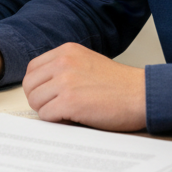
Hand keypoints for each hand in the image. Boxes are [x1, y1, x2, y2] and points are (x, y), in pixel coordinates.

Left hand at [23, 43, 146, 131]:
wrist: (141, 94)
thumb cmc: (119, 84)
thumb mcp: (88, 62)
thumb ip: (65, 67)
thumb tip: (42, 85)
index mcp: (67, 51)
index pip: (32, 69)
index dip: (37, 85)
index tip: (48, 95)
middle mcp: (63, 62)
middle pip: (30, 85)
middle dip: (39, 100)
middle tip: (55, 107)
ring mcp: (66, 81)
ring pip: (35, 101)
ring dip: (48, 111)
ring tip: (67, 112)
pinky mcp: (70, 101)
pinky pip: (46, 115)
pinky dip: (56, 120)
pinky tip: (73, 118)